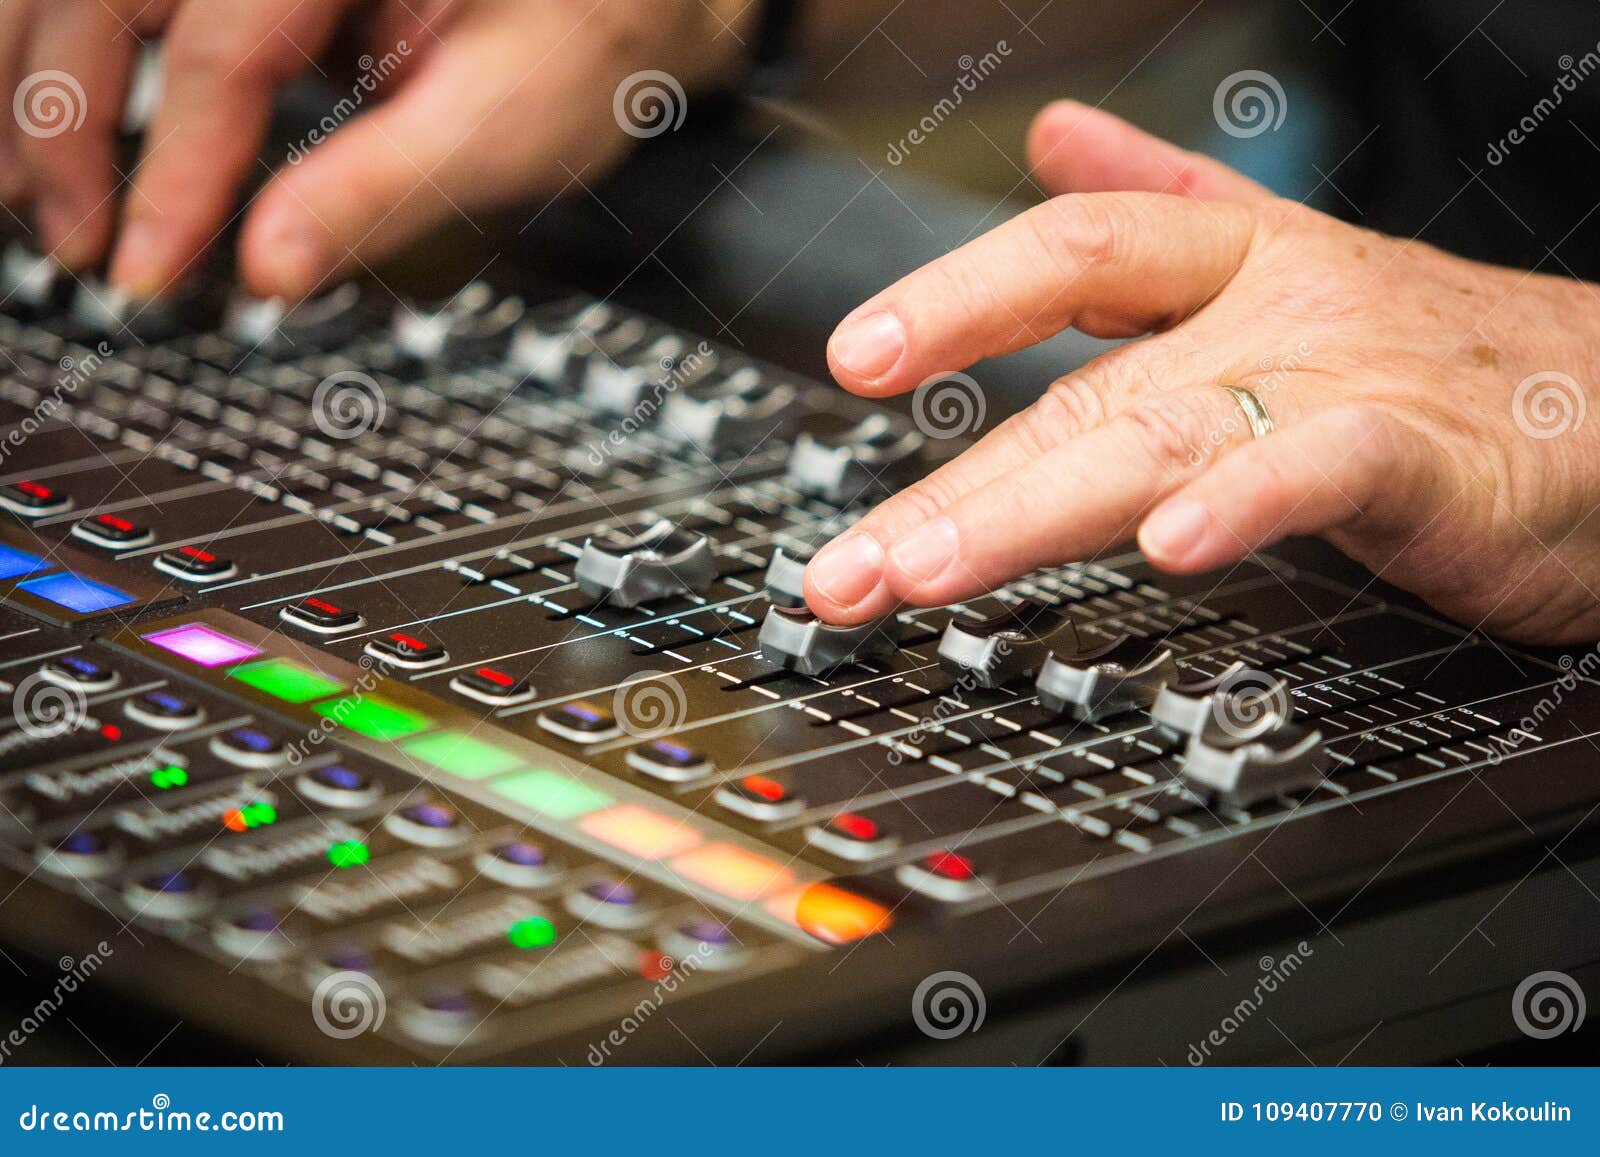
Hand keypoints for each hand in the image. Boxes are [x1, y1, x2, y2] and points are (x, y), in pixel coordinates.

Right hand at [1, 0, 751, 296]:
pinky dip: (82, 50)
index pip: (221, 48)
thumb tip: (269, 268)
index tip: (144, 268)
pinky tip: (66, 122)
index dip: (171, 169)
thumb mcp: (510, 120)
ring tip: (35, 196)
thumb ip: (382, 187)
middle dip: (65, 122)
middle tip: (72, 245)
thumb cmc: (603, 25)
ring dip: (42, 80)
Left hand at [804, 101, 1599, 644]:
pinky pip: (1320, 469)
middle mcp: (1273, 310)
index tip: (852, 355)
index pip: (1072, 253)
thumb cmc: (1452, 357)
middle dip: (949, 480)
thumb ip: (1167, 208)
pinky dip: (1241, 505)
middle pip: (1081, 383)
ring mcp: (1345, 378)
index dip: (955, 296)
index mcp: (1240, 263)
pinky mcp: (1426, 455)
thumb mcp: (1292, 259)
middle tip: (844, 566)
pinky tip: (1168, 548)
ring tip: (924, 572)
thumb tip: (1059, 142)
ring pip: (1161, 432)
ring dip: (1029, 508)